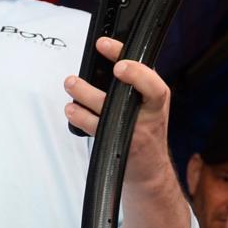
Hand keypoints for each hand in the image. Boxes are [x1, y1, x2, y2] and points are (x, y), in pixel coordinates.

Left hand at [64, 36, 173, 181]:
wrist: (150, 170)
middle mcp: (148, 114)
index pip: (151, 79)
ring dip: (83, 95)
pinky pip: (95, 128)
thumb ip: (137, 82)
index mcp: (157, 98)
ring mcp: (133, 131)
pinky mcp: (118, 146)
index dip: (134, 69)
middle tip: (79, 75)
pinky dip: (80, 117)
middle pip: (126, 94)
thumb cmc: (147, 130)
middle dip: (101, 83)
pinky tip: (72, 109)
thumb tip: (109, 56)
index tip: (116, 60)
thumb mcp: (151, 103)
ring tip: (71, 84)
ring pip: (105, 110)